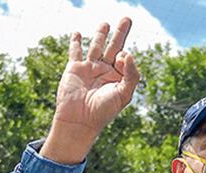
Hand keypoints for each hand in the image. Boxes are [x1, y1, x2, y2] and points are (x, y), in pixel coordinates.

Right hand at [40, 17, 139, 164]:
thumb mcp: (124, 94)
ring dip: (101, 34)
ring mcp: (89, 68)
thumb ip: (131, 74)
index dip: (123, 55)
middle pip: (114, 46)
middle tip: (127, 19)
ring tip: (105, 23)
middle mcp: (105, 71)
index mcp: (118, 77)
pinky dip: (76, 42)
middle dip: (120, 33)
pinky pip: (76, 52)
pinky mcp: (74, 68)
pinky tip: (78, 33)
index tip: (118, 61)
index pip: (125, 58)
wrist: (79, 120)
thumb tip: (127, 53)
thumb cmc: (103, 111)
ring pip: (96, 46)